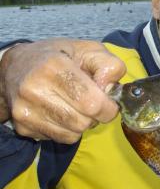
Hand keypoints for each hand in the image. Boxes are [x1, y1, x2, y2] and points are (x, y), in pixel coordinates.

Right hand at [0, 39, 125, 142]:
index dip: (108, 107)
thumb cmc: (60, 56)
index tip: (109, 101)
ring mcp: (26, 111)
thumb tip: (111, 89)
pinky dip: (70, 129)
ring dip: (84, 123)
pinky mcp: (24, 127)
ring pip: (74, 133)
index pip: (91, 102)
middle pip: (83, 122)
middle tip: (93, 102)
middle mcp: (34, 90)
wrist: (18, 66)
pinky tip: (64, 112)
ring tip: (77, 105)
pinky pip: (62, 138)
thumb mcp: (89, 50)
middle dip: (97, 115)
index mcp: (53, 67)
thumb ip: (109, 65)